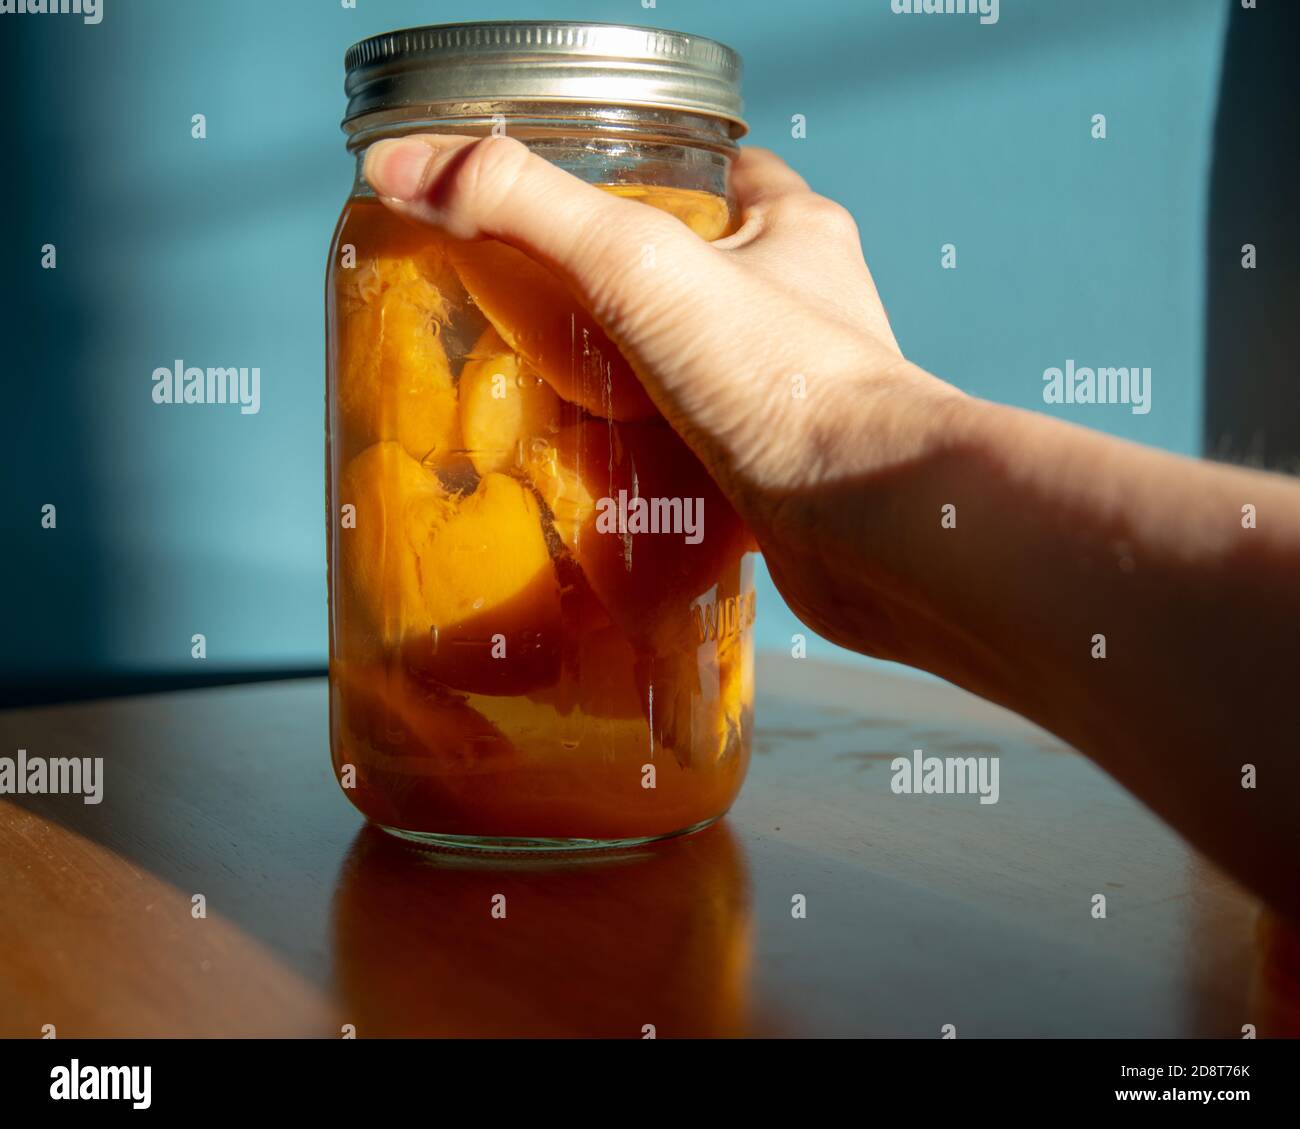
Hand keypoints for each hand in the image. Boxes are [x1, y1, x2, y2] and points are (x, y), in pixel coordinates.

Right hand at [363, 135, 964, 648]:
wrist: (872, 530)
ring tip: (545, 390)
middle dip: (620, 288)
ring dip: (631, 380)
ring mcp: (795, 394)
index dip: (647, 170)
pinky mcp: (782, 473)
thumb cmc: (783, 383)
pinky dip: (652, 456)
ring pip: (697, 368)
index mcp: (794, 231)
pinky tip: (594, 471)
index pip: (719, 170)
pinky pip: (702, 448)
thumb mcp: (640, 267)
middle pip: (698, 274)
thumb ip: (523, 209)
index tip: (575, 194)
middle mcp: (805, 307)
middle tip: (534, 304)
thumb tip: (401, 166)